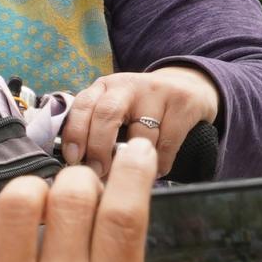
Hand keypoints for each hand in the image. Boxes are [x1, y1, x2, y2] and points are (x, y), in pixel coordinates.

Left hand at [59, 65, 219, 176]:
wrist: (189, 86)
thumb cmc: (142, 108)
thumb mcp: (115, 107)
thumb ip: (95, 127)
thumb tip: (78, 168)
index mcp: (104, 87)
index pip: (82, 105)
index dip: (74, 133)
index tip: (73, 158)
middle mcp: (127, 85)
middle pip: (107, 114)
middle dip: (98, 148)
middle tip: (98, 171)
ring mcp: (157, 92)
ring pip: (140, 134)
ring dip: (134, 161)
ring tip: (129, 176)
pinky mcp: (183, 103)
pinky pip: (168, 142)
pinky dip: (160, 162)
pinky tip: (157, 170)